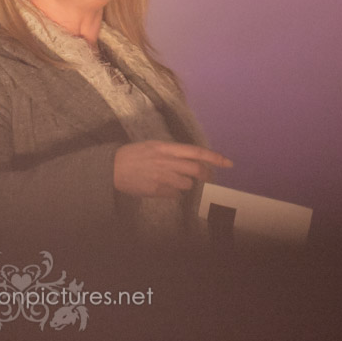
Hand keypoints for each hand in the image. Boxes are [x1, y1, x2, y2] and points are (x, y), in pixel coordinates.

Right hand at [113, 141, 233, 198]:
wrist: (113, 167)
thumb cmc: (134, 155)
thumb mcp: (153, 146)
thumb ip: (172, 152)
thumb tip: (191, 160)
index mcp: (167, 148)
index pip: (197, 152)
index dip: (215, 158)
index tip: (229, 163)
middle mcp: (167, 161)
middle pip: (197, 170)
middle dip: (206, 174)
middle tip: (207, 176)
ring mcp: (163, 177)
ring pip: (187, 184)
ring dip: (186, 184)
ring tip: (174, 180)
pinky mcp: (157, 190)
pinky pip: (175, 194)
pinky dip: (174, 193)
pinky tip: (164, 188)